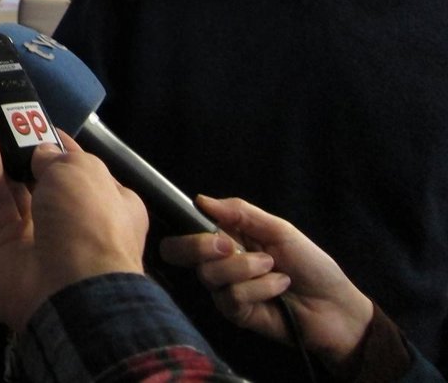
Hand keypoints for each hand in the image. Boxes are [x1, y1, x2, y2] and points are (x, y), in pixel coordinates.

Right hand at [0, 119, 147, 330]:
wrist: (70, 291)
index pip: (85, 168)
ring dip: (2, 152)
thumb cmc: (89, 221)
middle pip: (48, 179)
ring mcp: (41, 233)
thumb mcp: (83, 172)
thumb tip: (41, 155)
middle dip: (28, 151)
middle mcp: (77, 218)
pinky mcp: (7, 243)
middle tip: (6, 120)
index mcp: (112, 202)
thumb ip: (58, 156)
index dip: (63, 145)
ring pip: (18, 186)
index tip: (40, 123)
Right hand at [158, 195, 374, 370]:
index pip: (186, 230)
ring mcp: (223, 290)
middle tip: (228, 246)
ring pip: (209, 274)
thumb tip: (200, 199)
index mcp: (225, 238)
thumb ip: (240, 213)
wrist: (336, 305)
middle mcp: (217, 263)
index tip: (208, 223)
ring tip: (275, 269)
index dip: (187, 227)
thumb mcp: (279, 230)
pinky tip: (280, 287)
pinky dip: (260, 287)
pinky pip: (232, 295)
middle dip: (198, 246)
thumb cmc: (311, 264)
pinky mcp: (235, 314)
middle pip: (177, 252)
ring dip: (246, 268)